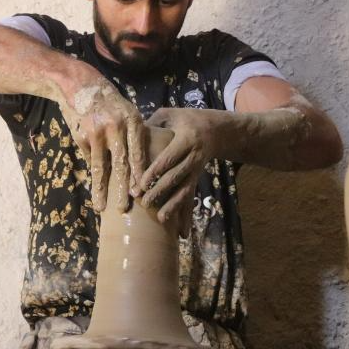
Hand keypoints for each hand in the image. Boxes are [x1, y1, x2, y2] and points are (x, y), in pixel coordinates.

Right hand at [59, 77, 147, 212]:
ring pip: (100, 167)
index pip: (138, 152)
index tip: (141, 193)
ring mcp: (97, 132)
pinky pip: (89, 159)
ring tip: (101, 207)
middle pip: (121, 163)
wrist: (80, 84)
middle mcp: (116, 127)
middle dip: (122, 188)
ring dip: (101, 189)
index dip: (140, 174)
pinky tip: (95, 185)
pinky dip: (93, 171)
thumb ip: (134, 135)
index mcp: (132, 121)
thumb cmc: (110, 103)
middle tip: (123, 208)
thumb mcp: (127, 112)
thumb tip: (140, 167)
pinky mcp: (81, 136)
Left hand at [138, 108, 215, 236]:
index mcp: (186, 139)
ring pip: (185, 191)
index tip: (141, 183)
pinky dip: (187, 217)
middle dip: (160, 191)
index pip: (168, 158)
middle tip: (143, 202)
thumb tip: (131, 132)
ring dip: (174, 206)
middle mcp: (193, 157)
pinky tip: (182, 234)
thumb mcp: (172, 114)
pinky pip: (191, 199)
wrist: (217, 131)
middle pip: (175, 177)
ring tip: (161, 219)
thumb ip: (153, 122)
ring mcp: (196, 171)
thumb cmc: (187, 119)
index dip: (155, 171)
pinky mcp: (195, 180)